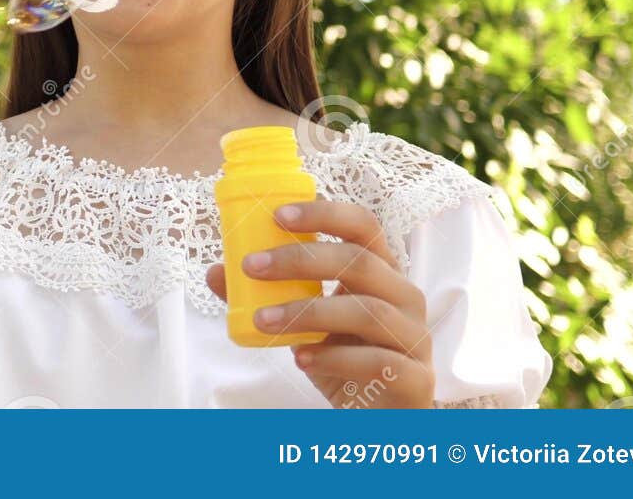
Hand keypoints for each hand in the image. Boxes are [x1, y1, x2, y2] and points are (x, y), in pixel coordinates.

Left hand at [204, 199, 435, 407]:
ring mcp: (415, 338)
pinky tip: (301, 358)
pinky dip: (334, 358)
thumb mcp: (303, 323)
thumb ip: (267, 296)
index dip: (323, 214)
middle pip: (359, 263)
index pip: (362, 225)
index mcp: (381, 271)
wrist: (380, 417)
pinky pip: (377, 361)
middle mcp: (405, 297)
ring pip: (366, 312)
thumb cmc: (343, 357)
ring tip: (262, 321)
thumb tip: (216, 272)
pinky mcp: (415, 379)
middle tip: (251, 267)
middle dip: (300, 260)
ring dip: (307, 313)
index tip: (276, 215)